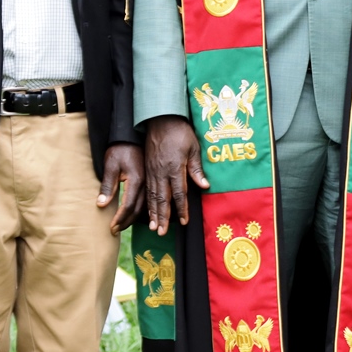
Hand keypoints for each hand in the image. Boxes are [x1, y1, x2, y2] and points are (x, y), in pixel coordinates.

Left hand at [98, 142, 145, 234]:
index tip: (111, 227)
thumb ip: (107, 186)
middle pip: (138, 209)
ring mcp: (149, 182)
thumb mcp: (110, 165)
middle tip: (115, 230)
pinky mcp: (149, 180)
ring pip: (144, 206)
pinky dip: (140, 210)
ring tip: (123, 225)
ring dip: (133, 218)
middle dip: (126, 222)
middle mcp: (145, 183)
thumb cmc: (119, 149)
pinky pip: (146, 199)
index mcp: (136, 180)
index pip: (128, 205)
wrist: (131, 136)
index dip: (119, 218)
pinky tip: (134, 214)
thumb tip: (101, 205)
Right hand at [144, 116, 208, 234]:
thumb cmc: (180, 132)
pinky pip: (146, 189)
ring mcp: (152, 171)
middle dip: (163, 217)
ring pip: (152, 196)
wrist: (160, 119)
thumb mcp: (193, 148)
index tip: (183, 222)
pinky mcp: (147, 168)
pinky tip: (147, 210)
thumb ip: (197, 169)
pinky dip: (146, 202)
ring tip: (153, 227)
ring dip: (153, 213)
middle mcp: (161, 172)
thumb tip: (204, 186)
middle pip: (162, 199)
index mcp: (174, 168)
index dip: (181, 208)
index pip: (179, 193)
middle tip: (162, 232)